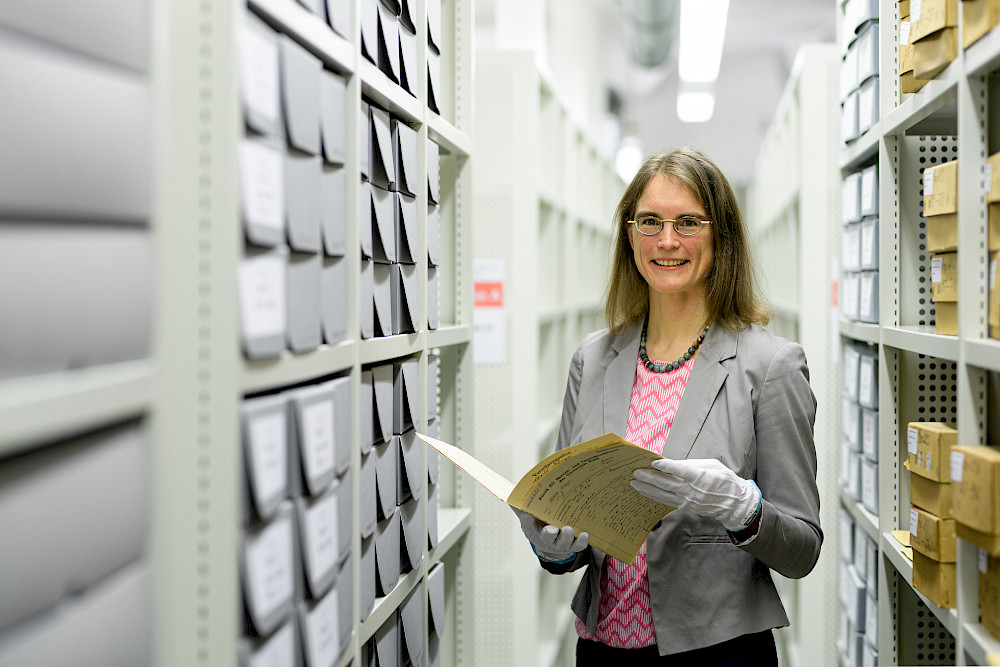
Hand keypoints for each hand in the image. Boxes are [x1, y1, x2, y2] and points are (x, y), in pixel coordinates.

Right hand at [513, 508, 588, 561]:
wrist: (551, 542)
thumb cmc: (539, 524)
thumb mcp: (528, 515)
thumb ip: (520, 504)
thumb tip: (507, 492)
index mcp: (534, 530)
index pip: (528, 525)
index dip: (528, 521)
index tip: (528, 515)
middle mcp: (547, 539)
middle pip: (547, 537)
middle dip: (549, 533)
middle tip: (552, 529)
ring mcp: (560, 543)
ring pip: (563, 543)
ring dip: (566, 537)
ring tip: (569, 529)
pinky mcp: (572, 545)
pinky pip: (578, 546)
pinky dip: (582, 542)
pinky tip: (586, 534)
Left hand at [631, 458, 760, 530]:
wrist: (734, 503)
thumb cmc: (724, 480)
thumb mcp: (712, 465)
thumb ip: (691, 464)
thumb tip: (671, 463)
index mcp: (700, 477)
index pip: (680, 471)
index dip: (665, 466)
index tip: (653, 462)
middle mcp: (692, 491)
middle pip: (666, 484)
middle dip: (649, 477)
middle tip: (635, 472)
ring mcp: (688, 501)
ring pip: (663, 494)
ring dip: (647, 488)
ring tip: (634, 482)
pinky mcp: (686, 508)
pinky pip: (666, 501)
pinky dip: (654, 496)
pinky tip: (645, 491)